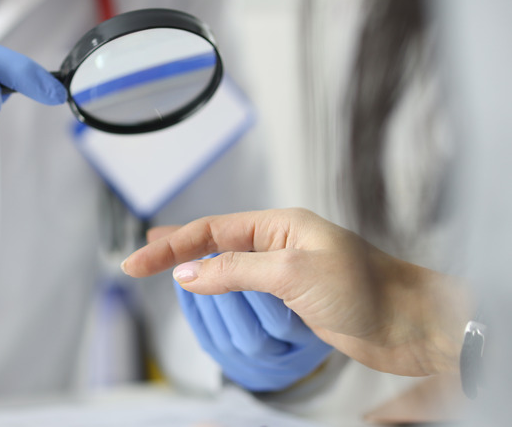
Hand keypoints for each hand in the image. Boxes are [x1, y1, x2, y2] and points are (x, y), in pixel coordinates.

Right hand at [123, 208, 471, 376]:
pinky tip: (217, 300)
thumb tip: (188, 273)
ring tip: (181, 275)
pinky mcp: (297, 301)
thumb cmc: (369, 290)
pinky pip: (250, 298)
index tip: (135, 262)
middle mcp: (280, 246)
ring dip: (207, 282)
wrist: (415, 325)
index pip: (209, 231)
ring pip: (230, 276)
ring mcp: (288, 274)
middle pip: (214, 248)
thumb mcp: (293, 274)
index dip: (169, 246)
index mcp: (279, 225)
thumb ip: (235, 270)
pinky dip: (228, 301)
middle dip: (181, 255)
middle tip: (143, 259)